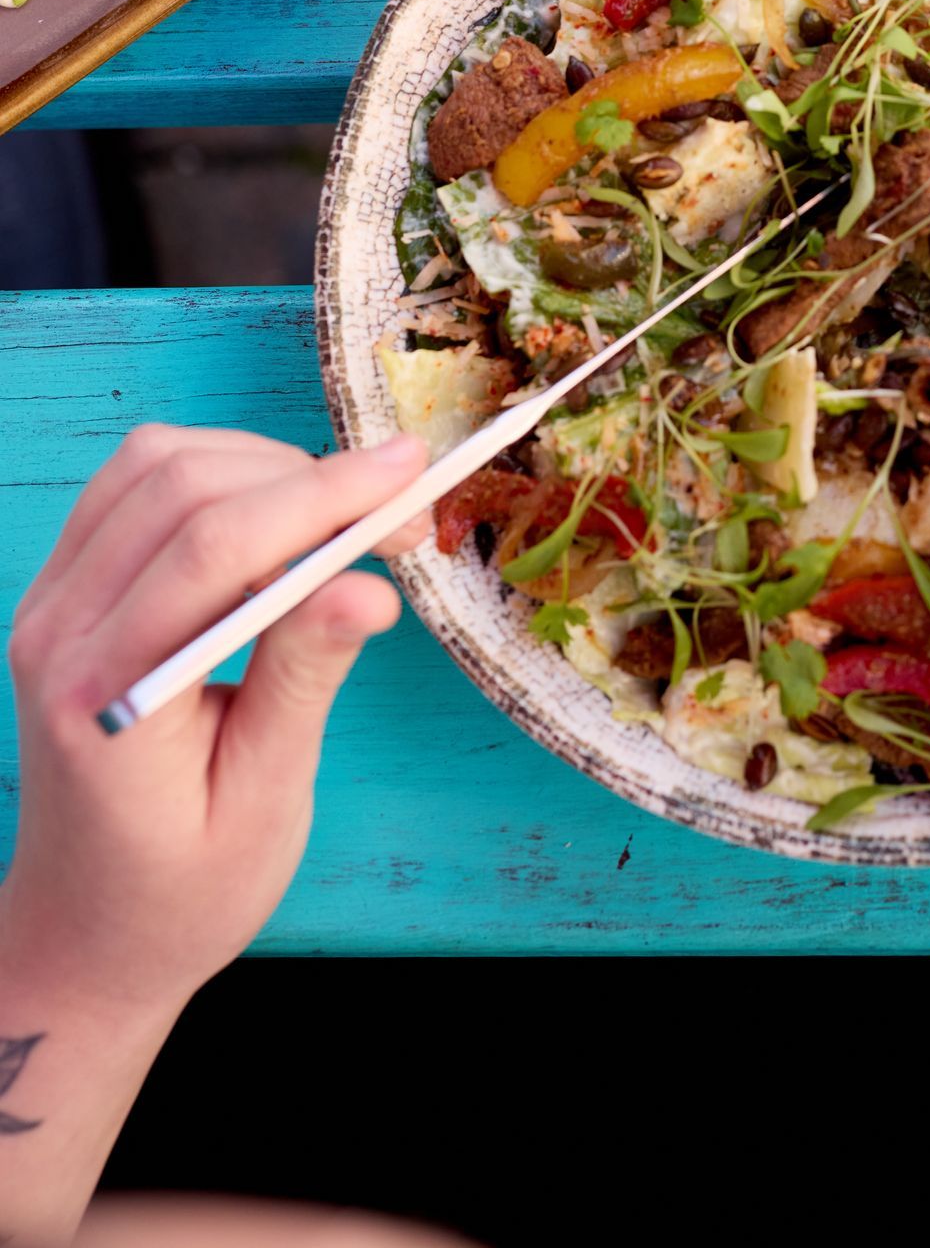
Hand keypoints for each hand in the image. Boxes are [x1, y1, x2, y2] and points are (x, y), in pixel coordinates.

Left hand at [3, 420, 428, 1018]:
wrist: (86, 935)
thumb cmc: (181, 892)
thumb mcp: (261, 805)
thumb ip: (303, 681)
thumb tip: (368, 586)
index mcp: (106, 698)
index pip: (214, 550)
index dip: (323, 497)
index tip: (412, 478)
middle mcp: (57, 635)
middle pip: (184, 489)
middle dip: (310, 477)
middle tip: (404, 507)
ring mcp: (48, 606)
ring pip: (155, 464)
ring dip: (262, 465)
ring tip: (343, 516)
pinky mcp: (60, 592)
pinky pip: (131, 485)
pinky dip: (215, 473)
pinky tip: (274, 516)